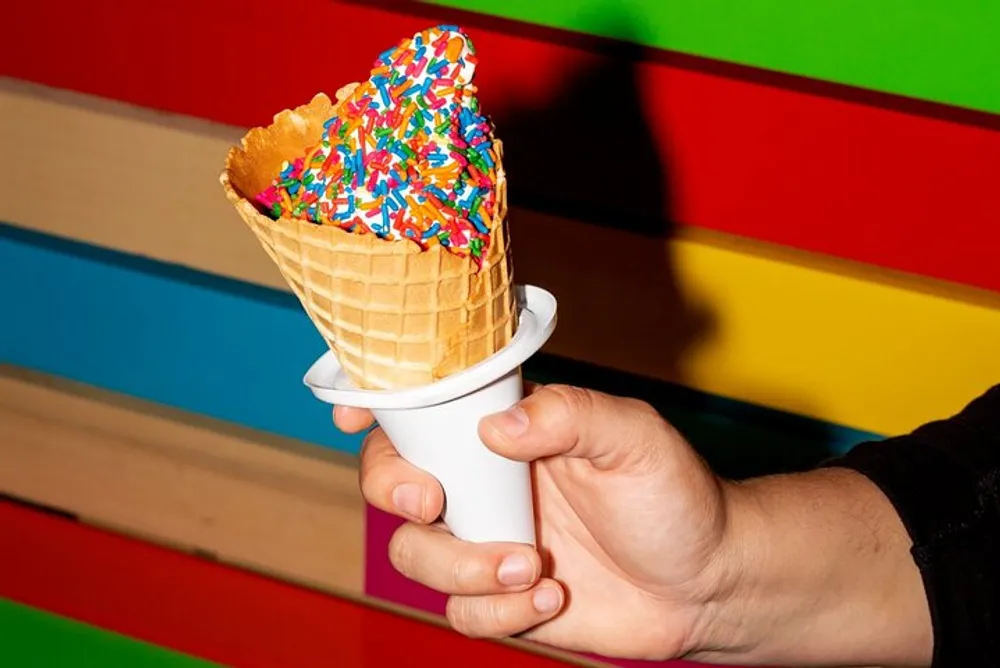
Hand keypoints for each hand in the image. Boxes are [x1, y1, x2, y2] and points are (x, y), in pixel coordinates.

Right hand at [337, 383, 729, 659]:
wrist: (705, 581)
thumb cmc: (674, 496)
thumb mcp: (633, 436)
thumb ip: (569, 416)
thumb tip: (495, 427)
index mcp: (506, 431)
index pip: (426, 411)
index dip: (378, 410)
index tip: (355, 419)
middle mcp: (484, 483)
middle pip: (394, 480)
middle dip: (395, 489)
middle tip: (435, 501)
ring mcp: (487, 540)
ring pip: (416, 553)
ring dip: (463, 565)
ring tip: (531, 565)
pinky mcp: (499, 598)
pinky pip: (460, 610)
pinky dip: (497, 609)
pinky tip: (551, 594)